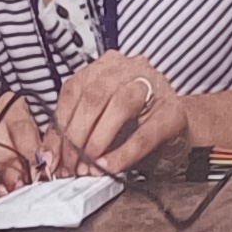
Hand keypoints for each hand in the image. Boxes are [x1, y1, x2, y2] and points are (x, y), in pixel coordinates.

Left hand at [53, 52, 186, 177]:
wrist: (180, 125)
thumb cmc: (137, 122)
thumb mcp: (102, 118)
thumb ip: (77, 128)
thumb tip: (51, 154)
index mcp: (108, 66)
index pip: (74, 90)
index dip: (59, 126)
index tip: (52, 155)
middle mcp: (130, 68)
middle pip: (94, 96)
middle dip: (75, 136)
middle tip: (69, 164)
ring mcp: (155, 86)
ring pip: (119, 105)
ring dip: (97, 141)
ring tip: (88, 165)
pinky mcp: (173, 111)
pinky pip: (144, 133)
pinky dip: (123, 153)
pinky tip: (109, 165)